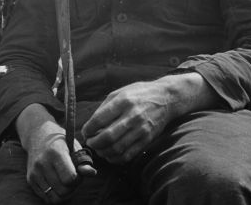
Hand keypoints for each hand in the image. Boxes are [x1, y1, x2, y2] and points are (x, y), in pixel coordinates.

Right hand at [16, 104, 95, 202]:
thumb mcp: (73, 145)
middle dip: (72, 187)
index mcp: (56, 152)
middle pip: (63, 191)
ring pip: (54, 198)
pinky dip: (54, 194)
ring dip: (63, 194)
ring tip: (65, 182)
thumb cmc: (60, 141)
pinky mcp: (30, 180)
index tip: (78, 172)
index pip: (69, 178)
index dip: (78, 179)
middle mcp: (43, 163)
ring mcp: (35, 172)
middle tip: (73, 178)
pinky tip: (56, 182)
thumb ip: (83, 161)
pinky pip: (46, 198)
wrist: (37, 135)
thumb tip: (92, 173)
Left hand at [81, 73, 217, 163]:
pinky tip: (111, 154)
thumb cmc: (139, 93)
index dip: (88, 129)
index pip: (99, 119)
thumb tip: (91, 124)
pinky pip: (129, 154)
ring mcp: (141, 129)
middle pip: (107, 136)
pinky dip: (116, 158)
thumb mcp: (120, 92)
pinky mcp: (147, 139)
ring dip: (104, 152)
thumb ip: (105, 107)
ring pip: (117, 148)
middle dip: (94, 143)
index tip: (85, 132)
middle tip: (90, 143)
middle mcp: (132, 115)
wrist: (166, 98)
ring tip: (99, 149)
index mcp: (123, 101)